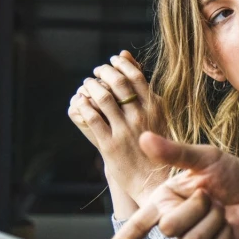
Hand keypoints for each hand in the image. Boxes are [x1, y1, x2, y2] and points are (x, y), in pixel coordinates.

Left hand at [68, 50, 168, 203]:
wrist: (154, 180)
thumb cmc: (156, 145)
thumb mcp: (157, 115)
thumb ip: (143, 89)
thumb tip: (127, 57)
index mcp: (156, 108)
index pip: (136, 76)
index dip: (121, 64)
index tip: (113, 60)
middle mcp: (141, 117)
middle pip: (118, 83)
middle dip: (104, 72)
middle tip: (97, 71)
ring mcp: (125, 130)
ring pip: (103, 98)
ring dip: (91, 86)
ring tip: (87, 84)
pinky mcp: (110, 145)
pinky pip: (92, 118)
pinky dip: (83, 106)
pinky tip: (81, 101)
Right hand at [97, 132, 238, 238]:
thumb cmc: (233, 173)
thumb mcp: (206, 158)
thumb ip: (174, 152)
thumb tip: (144, 137)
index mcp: (165, 200)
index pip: (137, 225)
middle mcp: (174, 222)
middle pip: (168, 227)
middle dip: (196, 208)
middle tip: (212, 196)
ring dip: (213, 221)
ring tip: (222, 209)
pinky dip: (223, 235)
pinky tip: (229, 225)